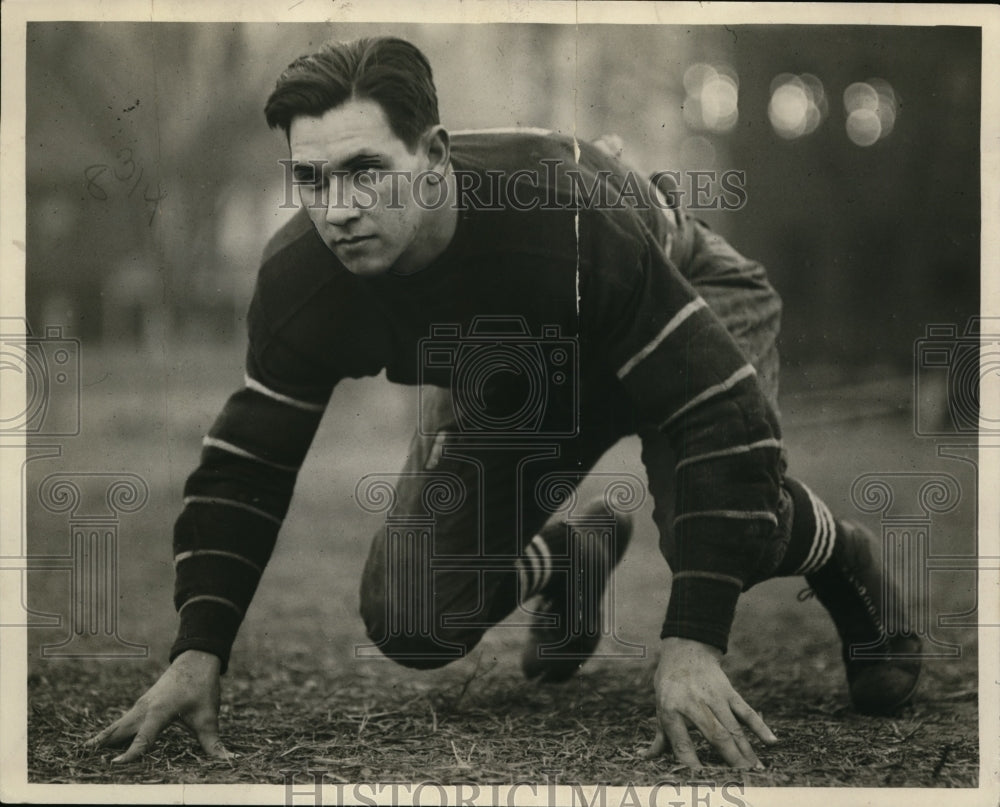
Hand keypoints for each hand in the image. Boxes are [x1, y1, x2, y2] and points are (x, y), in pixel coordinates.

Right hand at [85, 649, 231, 763]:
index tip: (115, 766)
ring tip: (82, 755)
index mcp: (159, 712)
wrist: (195, 659)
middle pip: (119, 732)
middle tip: (82, 763)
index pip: (143, 738)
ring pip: (116, 726)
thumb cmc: (202, 687)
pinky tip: (99, 744)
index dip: (132, 753)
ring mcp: (140, 707)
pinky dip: (108, 733)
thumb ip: (213, 743)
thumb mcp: (208, 716)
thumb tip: (229, 761)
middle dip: (103, 748)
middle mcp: (144, 709)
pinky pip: (120, 723)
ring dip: (101, 740)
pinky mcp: (140, 707)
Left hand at [644, 637, 777, 769]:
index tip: (701, 779)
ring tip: (757, 770)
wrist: (686, 649)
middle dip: (730, 758)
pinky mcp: (729, 691)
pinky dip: (760, 726)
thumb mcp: (661, 706)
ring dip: (746, 749)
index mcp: (672, 709)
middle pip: (715, 735)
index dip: (690, 762)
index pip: (681, 742)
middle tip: (742, 778)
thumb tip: (646, 758)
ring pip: (733, 727)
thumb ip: (660, 737)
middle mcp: (694, 703)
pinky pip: (746, 711)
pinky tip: (771, 742)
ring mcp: (714, 697)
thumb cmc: (670, 683)